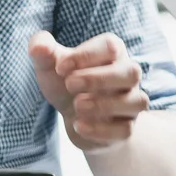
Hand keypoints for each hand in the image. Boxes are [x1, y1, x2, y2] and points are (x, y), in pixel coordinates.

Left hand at [31, 30, 147, 150]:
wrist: (76, 119)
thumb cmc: (67, 84)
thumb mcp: (50, 66)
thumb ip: (41, 50)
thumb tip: (39, 47)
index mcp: (112, 53)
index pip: (111, 46)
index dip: (85, 55)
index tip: (60, 68)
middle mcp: (127, 76)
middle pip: (132, 72)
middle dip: (98, 79)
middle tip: (69, 85)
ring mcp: (130, 103)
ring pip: (137, 102)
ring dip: (105, 104)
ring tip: (77, 105)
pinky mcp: (126, 128)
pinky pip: (125, 129)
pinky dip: (102, 130)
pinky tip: (79, 125)